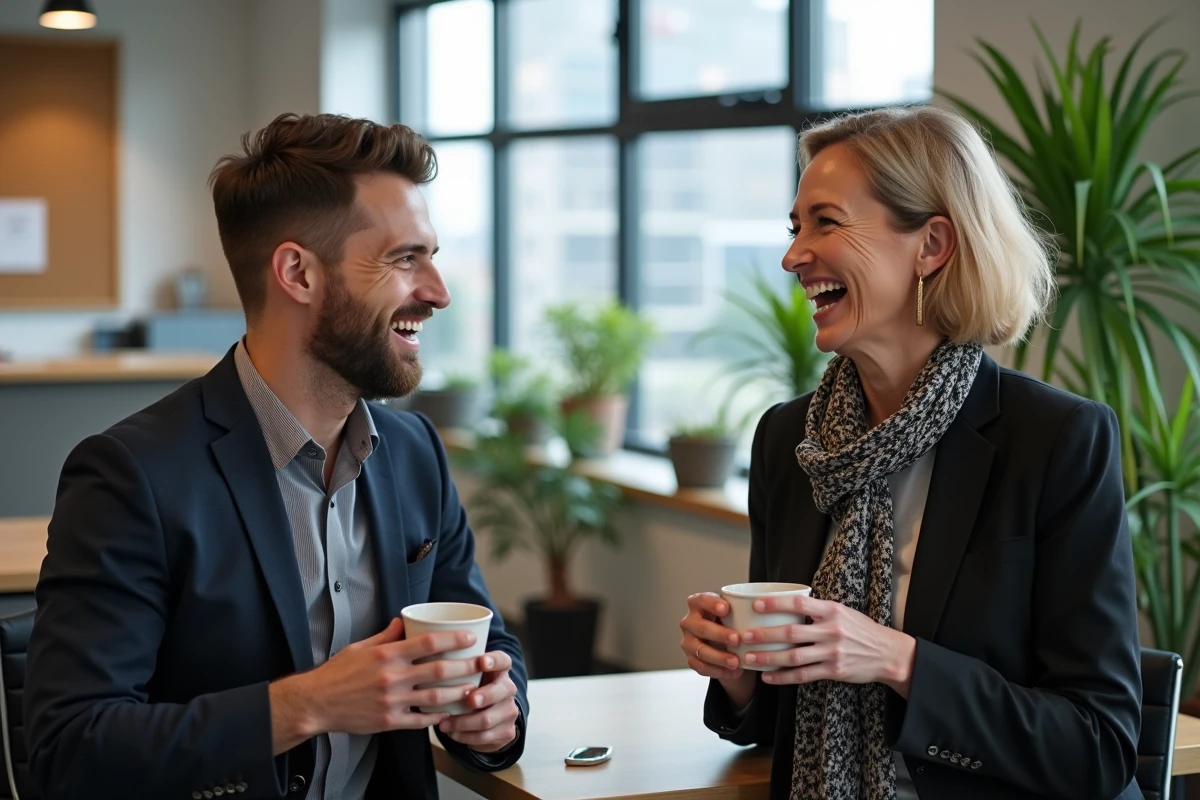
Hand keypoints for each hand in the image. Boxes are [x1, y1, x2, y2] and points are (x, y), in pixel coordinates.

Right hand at [269, 618, 484, 752]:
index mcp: (387, 654)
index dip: (453, 640)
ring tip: (473, 690)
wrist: (316, 702)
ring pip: (434, 697)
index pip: (428, 643)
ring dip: (457, 694)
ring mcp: (392, 701)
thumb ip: (386, 635)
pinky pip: (419, 721)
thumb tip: (403, 621)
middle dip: (465, 667)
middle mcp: (392, 677)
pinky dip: (435, 718)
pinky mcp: (388, 721)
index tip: (470, 638)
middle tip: (482, 663)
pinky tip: (447, 714)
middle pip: (438, 671)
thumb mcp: (360, 647)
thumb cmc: (337, 673)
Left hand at [438, 651, 520, 752]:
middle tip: (469, 699)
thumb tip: (430, 666)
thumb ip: (457, 672)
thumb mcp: (468, 679)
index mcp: (499, 671)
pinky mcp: (507, 731)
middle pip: (502, 690)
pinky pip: (484, 736)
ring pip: (488, 718)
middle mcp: (508, 689)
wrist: (487, 719)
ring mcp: (509, 711)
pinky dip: (465, 737)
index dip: (494, 660)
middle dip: (485, 695)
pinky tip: (452, 733)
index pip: (503, 660)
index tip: (482, 661)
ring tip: (444, 724)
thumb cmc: (470, 692)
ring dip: (464, 722)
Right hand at [680, 592, 754, 709]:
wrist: (727, 643)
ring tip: (736, 662)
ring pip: (700, 650)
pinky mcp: (691, 658)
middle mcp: (690, 621)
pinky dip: (718, 671)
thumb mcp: (737, 612)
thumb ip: (745, 609)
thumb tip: (773, 609)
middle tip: (737, 639)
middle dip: (719, 634)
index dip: (711, 604)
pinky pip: (701, 667)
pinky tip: (734, 672)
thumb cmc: (733, 622)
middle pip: (701, 627)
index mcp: (699, 604)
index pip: (701, 599)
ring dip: (719, 657)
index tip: (726, 609)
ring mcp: (688, 641)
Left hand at [741, 594, 915, 696]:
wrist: (887, 653)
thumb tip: (788, 605)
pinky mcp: (834, 671)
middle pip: (791, 633)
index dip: (775, 604)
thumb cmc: (861, 630)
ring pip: (794, 657)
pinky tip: (768, 677)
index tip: (756, 606)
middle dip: (764, 635)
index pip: (798, 604)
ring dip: (769, 658)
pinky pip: (803, 675)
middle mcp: (831, 631)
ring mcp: (832, 652)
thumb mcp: (842, 612)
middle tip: (744, 636)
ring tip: (750, 658)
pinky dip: (783, 677)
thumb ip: (818, 610)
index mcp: (832, 611)